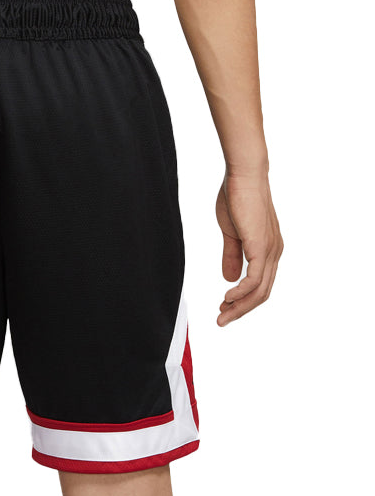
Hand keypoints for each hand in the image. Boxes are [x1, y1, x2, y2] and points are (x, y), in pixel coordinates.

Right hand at [215, 171, 282, 325]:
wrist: (244, 176)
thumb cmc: (237, 197)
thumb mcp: (232, 233)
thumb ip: (231, 256)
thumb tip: (229, 279)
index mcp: (267, 249)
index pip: (259, 284)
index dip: (242, 300)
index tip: (223, 308)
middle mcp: (273, 253)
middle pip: (262, 293)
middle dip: (241, 310)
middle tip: (221, 320)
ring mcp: (270, 251)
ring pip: (259, 291)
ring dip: (240, 306)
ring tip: (222, 314)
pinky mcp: (261, 247)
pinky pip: (254, 279)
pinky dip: (241, 293)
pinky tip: (228, 298)